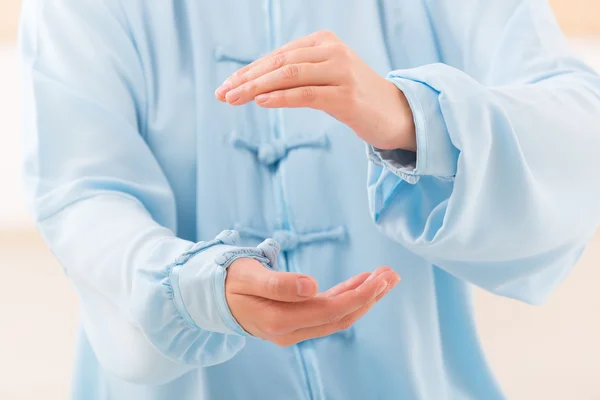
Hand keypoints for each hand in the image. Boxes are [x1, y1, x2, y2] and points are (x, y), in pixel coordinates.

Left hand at [216, 30, 415, 150]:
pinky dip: (280, 97)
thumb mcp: (324, 78)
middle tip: (222, 94)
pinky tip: (261, 102)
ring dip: (256, 88)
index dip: (249, 71)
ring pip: (289, 75)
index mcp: (323, 42)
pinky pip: (306, 94)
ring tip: (233, 99)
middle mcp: (332, 51)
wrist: (395, 114)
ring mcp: (341, 72)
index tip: (226, 86)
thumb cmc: (353, 97)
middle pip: (279, 62)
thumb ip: (297, 75)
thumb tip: (256, 87)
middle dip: (246, 79)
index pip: (277, 55)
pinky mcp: (346, 96)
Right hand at [225, 259, 399, 345]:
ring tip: (384, 277)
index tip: (380, 279)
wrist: (211, 296)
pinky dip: (347, 296)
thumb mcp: (249, 277)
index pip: (330, 310)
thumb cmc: (229, 281)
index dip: (358, 296)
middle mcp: (291, 330)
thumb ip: (279, 284)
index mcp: (281, 320)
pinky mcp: (295, 321)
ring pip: (337, 315)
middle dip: (369, 296)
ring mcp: (294, 328)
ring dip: (363, 297)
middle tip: (391, 274)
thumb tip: (311, 286)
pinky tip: (361, 283)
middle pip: (340, 316)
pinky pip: (327, 311)